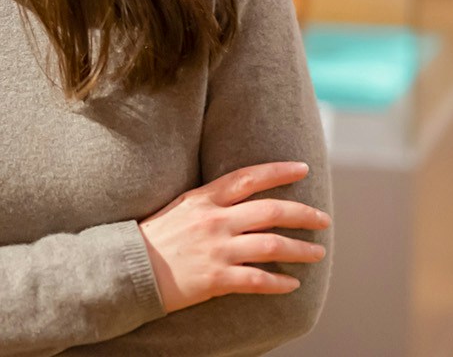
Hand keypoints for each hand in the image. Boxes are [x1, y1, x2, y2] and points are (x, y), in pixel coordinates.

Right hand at [139, 161, 330, 313]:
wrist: (129, 267)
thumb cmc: (155, 237)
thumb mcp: (180, 207)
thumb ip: (210, 201)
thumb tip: (242, 198)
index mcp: (203, 199)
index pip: (248, 178)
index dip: (278, 171)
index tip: (303, 169)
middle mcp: (214, 221)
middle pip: (271, 211)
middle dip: (303, 214)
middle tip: (323, 219)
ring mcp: (216, 250)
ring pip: (272, 246)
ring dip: (301, 249)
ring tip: (317, 252)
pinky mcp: (216, 278)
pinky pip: (258, 280)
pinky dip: (280, 282)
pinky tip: (293, 284)